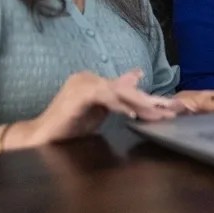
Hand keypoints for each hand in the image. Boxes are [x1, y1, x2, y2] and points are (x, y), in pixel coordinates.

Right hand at [26, 69, 180, 144]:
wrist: (40, 136)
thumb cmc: (69, 126)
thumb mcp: (100, 111)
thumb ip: (117, 97)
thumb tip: (137, 76)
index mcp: (96, 80)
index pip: (128, 89)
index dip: (150, 99)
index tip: (171, 108)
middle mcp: (90, 77)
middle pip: (127, 89)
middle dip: (151, 100)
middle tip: (173, 109)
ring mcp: (83, 84)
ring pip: (119, 92)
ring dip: (141, 103)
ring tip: (158, 113)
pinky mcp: (78, 95)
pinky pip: (104, 97)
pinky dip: (119, 104)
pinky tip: (132, 113)